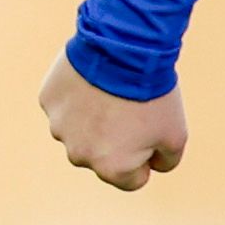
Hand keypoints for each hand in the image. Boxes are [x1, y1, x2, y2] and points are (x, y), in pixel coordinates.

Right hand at [40, 55, 188, 190]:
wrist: (124, 47)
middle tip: (129, 106)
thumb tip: (150, 166)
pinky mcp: (48, 100)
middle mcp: (79, 155)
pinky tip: (92, 77)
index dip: (147, 154)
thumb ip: (164, 162)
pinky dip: (77, 95)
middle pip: (102, 155)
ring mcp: (59, 127)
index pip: (133, 178)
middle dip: (116, 137)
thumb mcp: (176, 135)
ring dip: (93, 116)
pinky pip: (65, 105)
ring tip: (110, 90)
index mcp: (110, 169)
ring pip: (80, 129)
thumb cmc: (153, 94)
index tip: (150, 129)